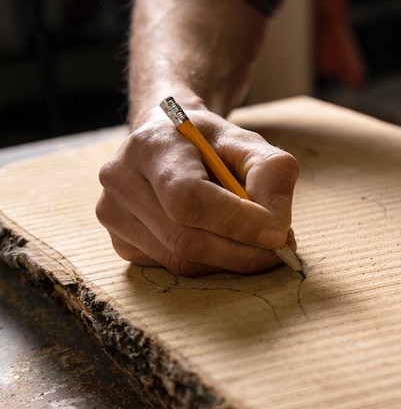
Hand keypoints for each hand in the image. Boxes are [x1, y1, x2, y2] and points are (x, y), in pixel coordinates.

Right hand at [96, 108, 298, 275]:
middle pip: (183, 237)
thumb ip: (270, 175)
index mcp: (150, 144)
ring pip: (179, 260)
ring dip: (228, 260)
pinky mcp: (119, 241)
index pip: (187, 196)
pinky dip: (207, 263)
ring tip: (256, 244)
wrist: (167, 140)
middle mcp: (120, 178)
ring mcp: (112, 213)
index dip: (235, 221)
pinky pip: (170, 267)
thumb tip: (276, 229)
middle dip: (240, 251)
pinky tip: (220, 241)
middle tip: (279, 249)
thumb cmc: (209, 143)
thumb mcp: (248, 142)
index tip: (278, 234)